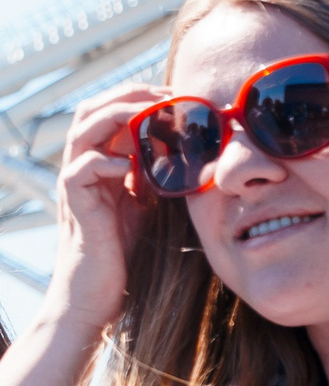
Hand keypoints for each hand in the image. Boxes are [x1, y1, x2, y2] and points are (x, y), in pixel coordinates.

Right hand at [51, 86, 169, 336]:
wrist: (98, 290)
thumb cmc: (125, 248)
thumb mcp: (147, 202)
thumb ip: (157, 174)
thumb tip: (195, 152)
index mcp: (101, 159)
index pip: (112, 110)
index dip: (143, 97)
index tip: (181, 96)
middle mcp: (84, 163)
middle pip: (94, 108)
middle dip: (131, 95)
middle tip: (170, 96)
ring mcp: (75, 181)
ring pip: (83, 130)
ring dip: (119, 116)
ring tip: (154, 116)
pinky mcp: (74, 204)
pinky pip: (82, 169)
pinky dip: (108, 161)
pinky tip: (135, 167)